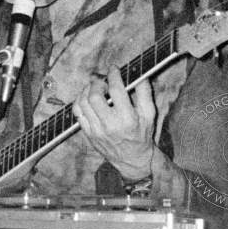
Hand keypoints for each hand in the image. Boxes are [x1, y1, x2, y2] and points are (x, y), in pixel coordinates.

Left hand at [73, 66, 156, 180]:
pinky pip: (77, 113)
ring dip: (86, 90)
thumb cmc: (141, 134)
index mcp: (127, 119)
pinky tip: (86, 97)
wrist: (132, 159)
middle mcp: (110, 125)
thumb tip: (139, 75)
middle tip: (102, 80)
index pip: (116, 90)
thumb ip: (145, 93)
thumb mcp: (149, 115)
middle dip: (97, 83)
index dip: (113, 75)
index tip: (114, 69)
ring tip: (93, 86)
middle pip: (95, 96)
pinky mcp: (89, 134)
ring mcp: (97, 131)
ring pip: (83, 103)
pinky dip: (79, 101)